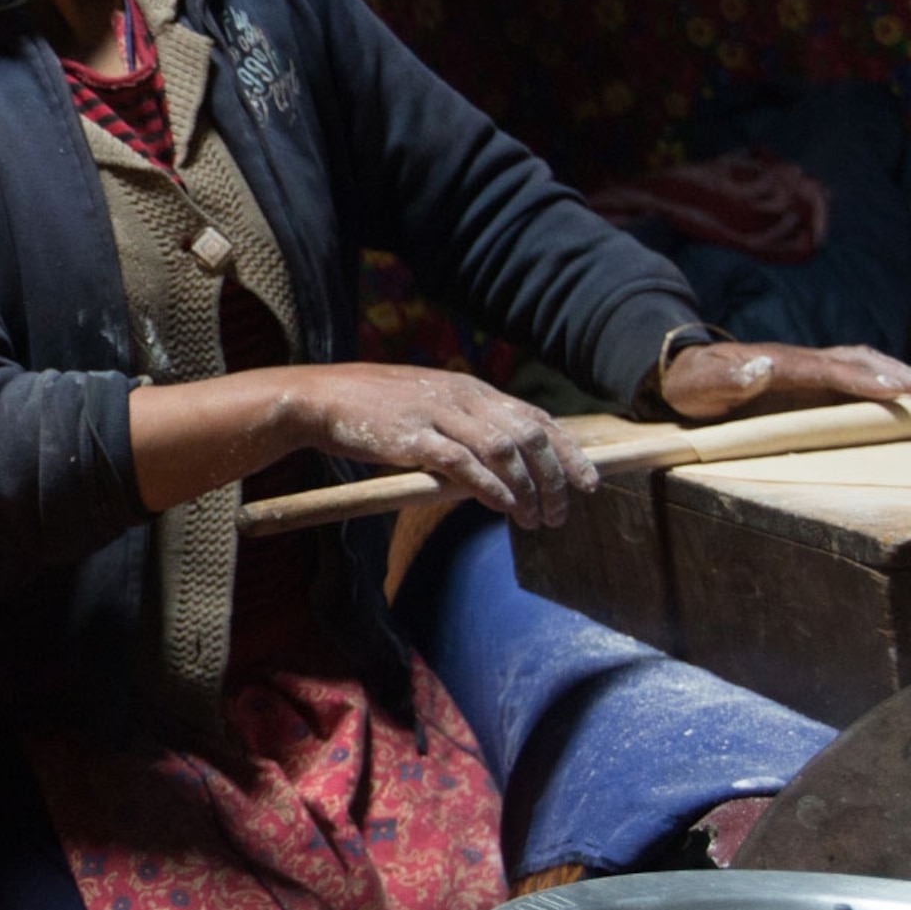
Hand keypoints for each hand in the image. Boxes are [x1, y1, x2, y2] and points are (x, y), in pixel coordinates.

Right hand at [286, 363, 598, 528]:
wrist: (322, 398)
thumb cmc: (375, 409)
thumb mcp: (431, 407)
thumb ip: (466, 429)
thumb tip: (503, 466)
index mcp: (472, 389)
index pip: (537, 419)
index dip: (568, 453)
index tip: (588, 484)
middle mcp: (463, 398)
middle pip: (529, 437)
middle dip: (554, 479)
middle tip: (560, 514)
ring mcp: (439, 415)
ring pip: (503, 450)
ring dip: (527, 489)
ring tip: (536, 520)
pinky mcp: (413, 437)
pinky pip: (464, 463)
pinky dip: (491, 487)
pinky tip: (504, 507)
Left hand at [660, 341, 910, 421]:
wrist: (685, 370)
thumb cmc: (694, 383)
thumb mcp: (702, 384)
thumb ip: (729, 378)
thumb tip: (760, 366)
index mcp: (780, 364)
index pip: (829, 372)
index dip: (861, 380)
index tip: (895, 392)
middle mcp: (802, 360)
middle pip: (859, 362)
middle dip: (903, 374)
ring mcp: (810, 366)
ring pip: (864, 363)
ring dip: (903, 373)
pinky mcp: (812, 378)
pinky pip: (857, 374)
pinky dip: (888, 377)